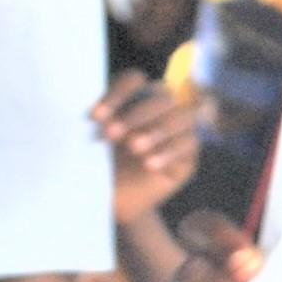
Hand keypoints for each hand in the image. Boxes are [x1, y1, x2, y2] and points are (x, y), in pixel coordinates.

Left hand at [94, 74, 199, 222]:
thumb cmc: (102, 166)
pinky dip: (169, 152)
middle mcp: (160, 109)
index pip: (134, 80)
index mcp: (135, 98)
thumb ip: (97, 123)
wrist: (116, 201)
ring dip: (157, 130)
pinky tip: (149, 164)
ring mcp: (179, 131)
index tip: (95, 116)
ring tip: (133, 148)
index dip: (118, 93)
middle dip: (135, 114)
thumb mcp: (92, 142)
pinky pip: (189, 144)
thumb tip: (94, 112)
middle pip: (161, 97)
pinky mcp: (189, 155)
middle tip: (111, 134)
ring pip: (182, 117)